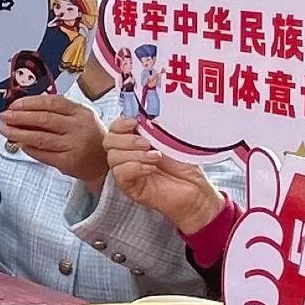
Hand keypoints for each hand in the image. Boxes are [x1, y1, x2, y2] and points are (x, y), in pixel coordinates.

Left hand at [0, 93, 108, 185]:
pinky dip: (28, 149)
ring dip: (19, 133)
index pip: (51, 102)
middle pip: (44, 119)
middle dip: (20, 117)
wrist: (105, 162)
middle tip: (4, 117)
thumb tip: (24, 108)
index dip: (30, 103)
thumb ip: (56, 111)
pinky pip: (43, 154)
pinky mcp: (68, 162)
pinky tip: (20, 144)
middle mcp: (78, 127)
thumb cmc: (89, 136)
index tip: (14, 105)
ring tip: (5, 130)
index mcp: (80, 112)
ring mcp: (73, 145)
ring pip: (40, 138)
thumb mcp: (79, 117)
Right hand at [104, 117, 226, 231]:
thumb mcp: (169, 138)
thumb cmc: (185, 164)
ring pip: (113, 157)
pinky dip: (135, 167)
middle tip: (147, 143)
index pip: (114, 128)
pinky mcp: (129, 187)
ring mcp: (127, 171)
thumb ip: (153, 127)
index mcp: (134, 140)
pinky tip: (152, 168)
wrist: (196, 190)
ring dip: (135, 154)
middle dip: (127, 139)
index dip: (120, 123)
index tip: (135, 121)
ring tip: (156, 157)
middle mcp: (127, 155)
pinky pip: (120, 173)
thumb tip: (141, 114)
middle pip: (108, 141)